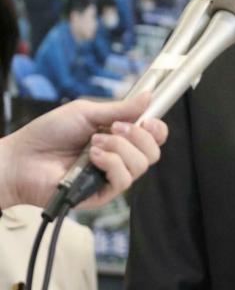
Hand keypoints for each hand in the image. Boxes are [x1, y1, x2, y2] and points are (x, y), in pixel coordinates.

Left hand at [0, 93, 167, 210]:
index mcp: (120, 137)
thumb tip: (149, 96)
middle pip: (154, 152)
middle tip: (115, 128)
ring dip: (120, 148)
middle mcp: (120, 158)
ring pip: (141, 165)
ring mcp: (112, 176)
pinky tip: (92, 156)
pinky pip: (123, 180)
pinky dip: (111, 163)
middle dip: (138, 136)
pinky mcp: (102, 193)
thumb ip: (120, 108)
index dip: (157, 129)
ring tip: (94, 143)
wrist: (22, 158)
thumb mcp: (87, 112)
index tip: (147, 120)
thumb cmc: (48, 134)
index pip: (154, 137)